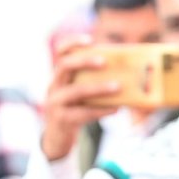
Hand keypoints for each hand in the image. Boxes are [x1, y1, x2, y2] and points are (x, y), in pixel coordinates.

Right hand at [41, 37, 120, 161]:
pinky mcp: (62, 120)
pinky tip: (116, 109)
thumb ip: (92, 82)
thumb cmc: (75, 110)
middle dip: (84, 61)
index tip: (90, 40)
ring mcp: (55, 103)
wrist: (57, 138)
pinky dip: (101, 110)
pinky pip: (83, 113)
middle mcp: (53, 86)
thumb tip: (125, 74)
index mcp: (59, 76)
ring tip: (118, 87)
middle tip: (105, 62)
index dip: (73, 43)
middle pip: (64, 66)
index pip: (61, 53)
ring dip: (98, 88)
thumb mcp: (79, 94)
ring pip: (75, 91)